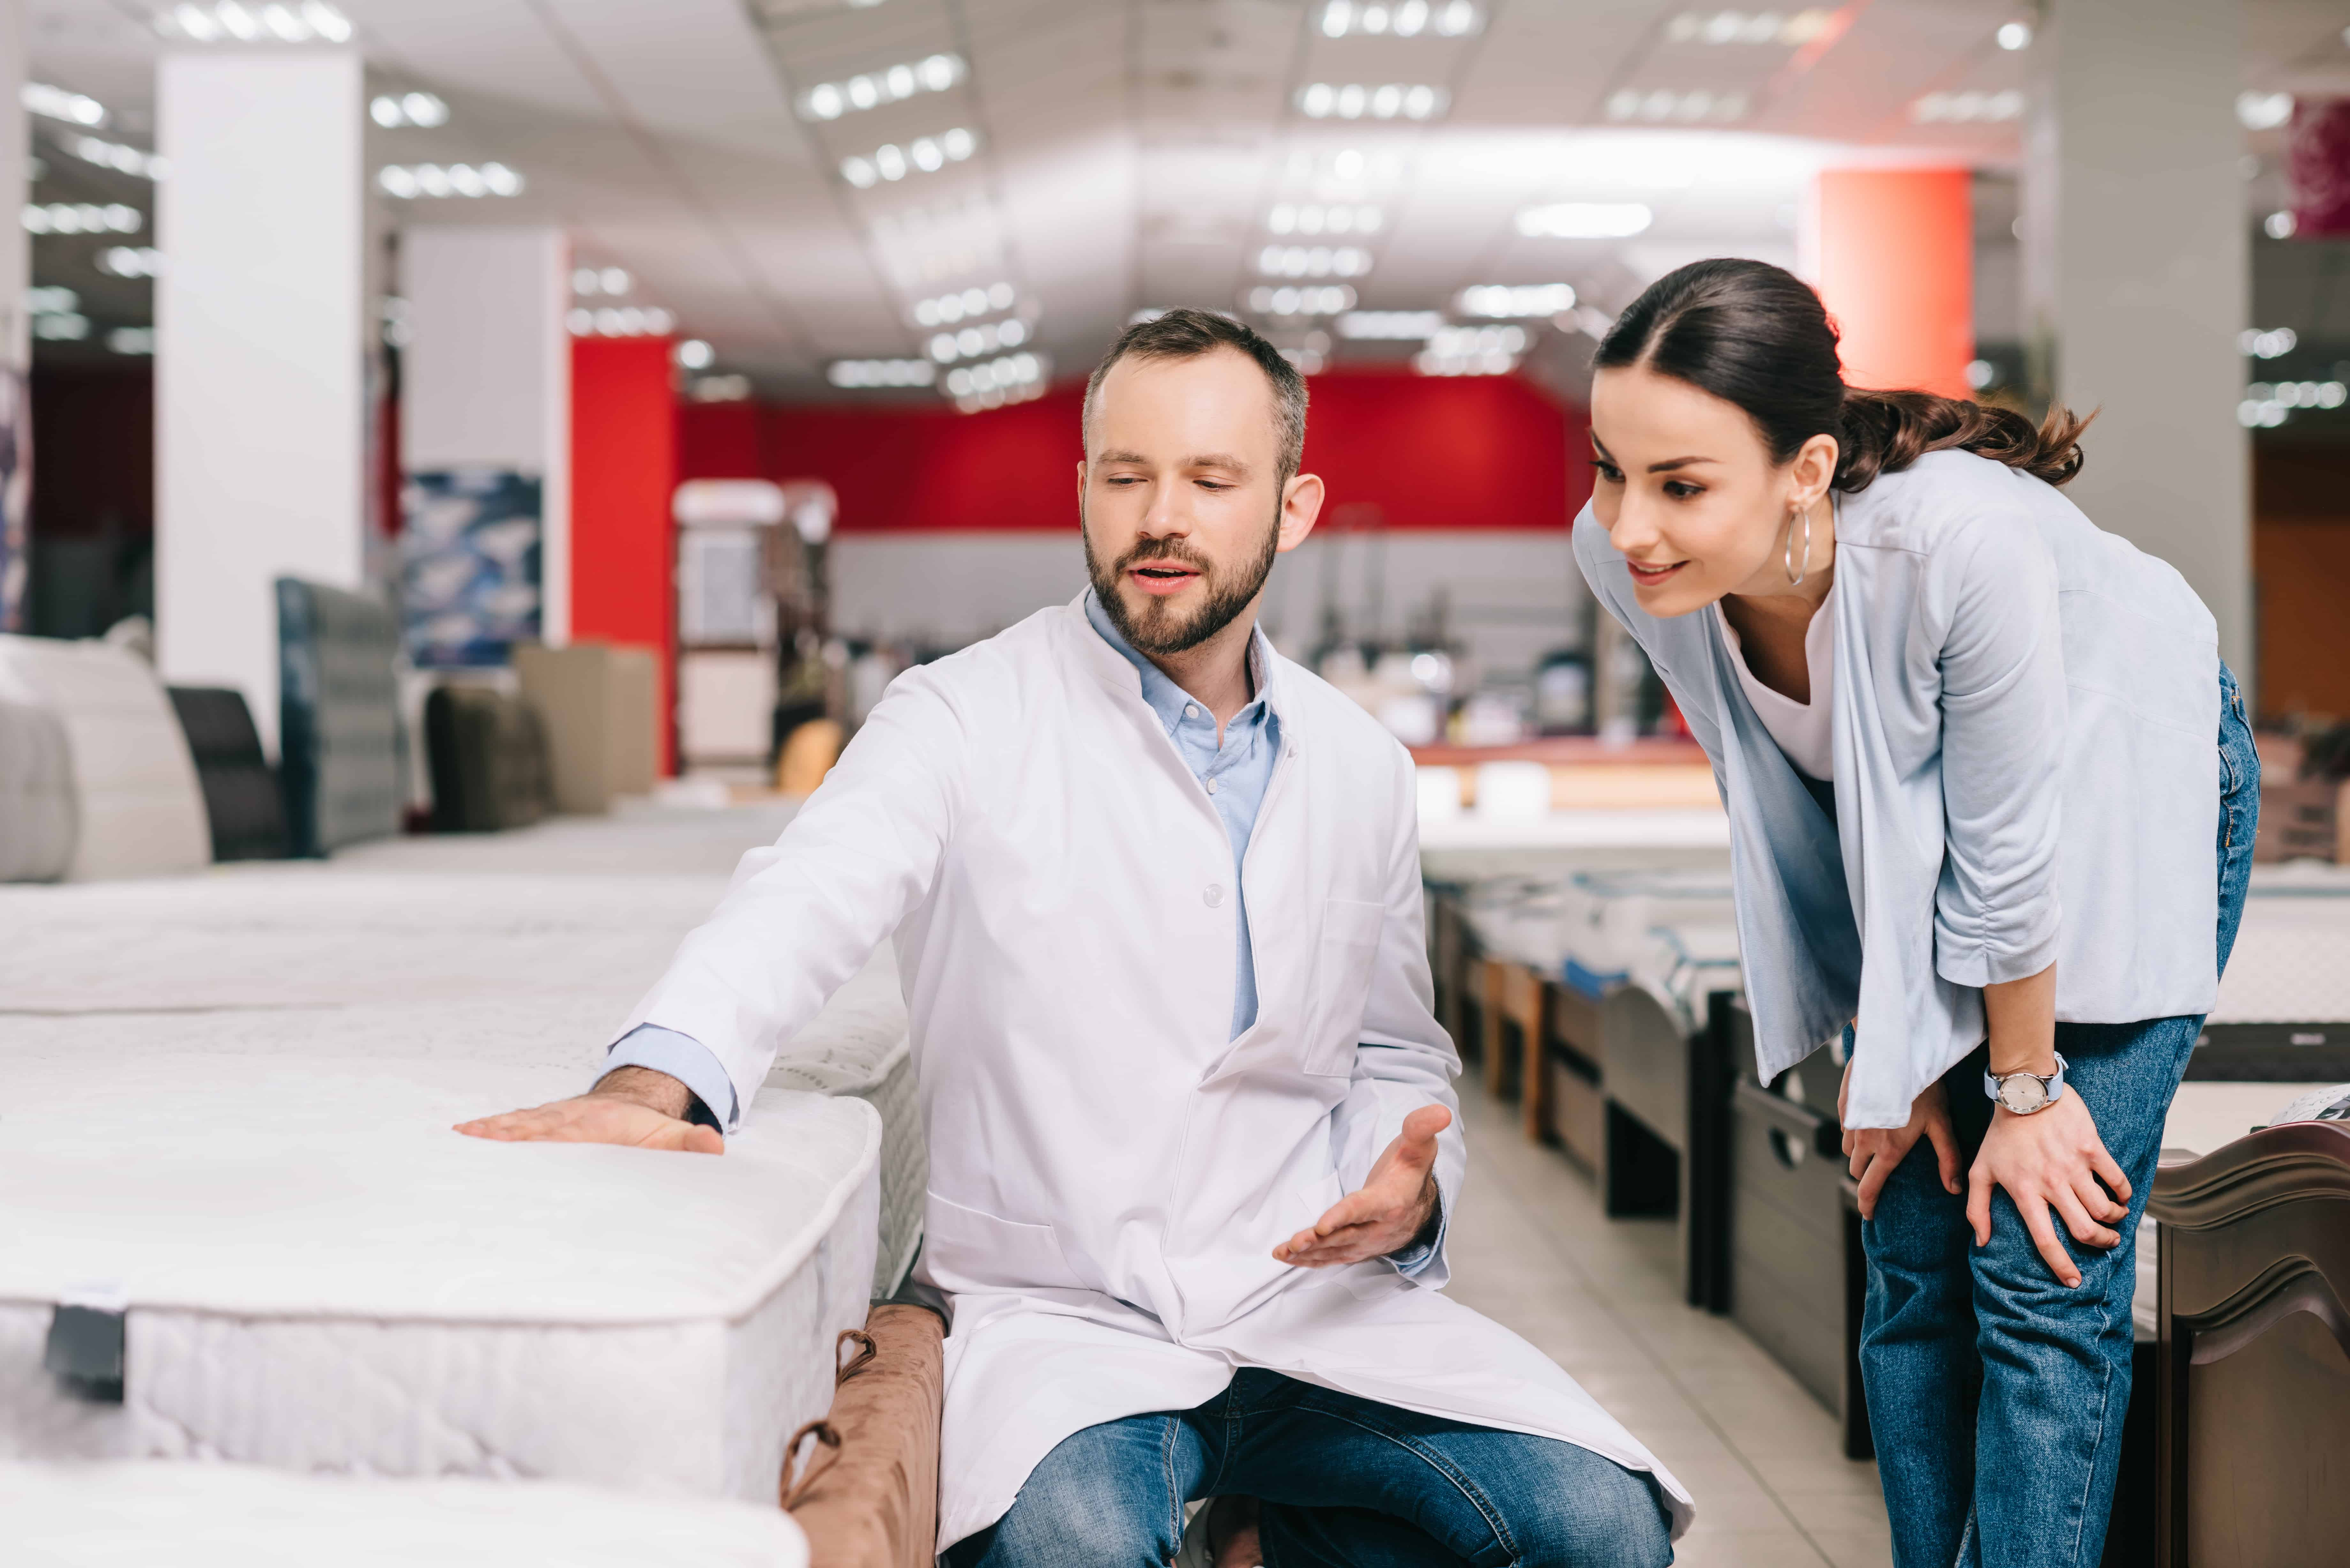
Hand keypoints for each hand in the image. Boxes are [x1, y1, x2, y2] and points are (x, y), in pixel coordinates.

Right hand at [454, 1066, 723, 1154]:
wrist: (633, 1099)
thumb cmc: (645, 1127)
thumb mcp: (670, 1135)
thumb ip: (689, 1143)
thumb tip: (713, 1146)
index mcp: (595, 1127)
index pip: (565, 1135)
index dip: (542, 1139)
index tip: (518, 1142)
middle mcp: (567, 1121)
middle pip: (532, 1129)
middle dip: (502, 1136)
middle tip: (468, 1141)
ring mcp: (551, 1120)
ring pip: (517, 1124)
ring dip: (489, 1132)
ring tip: (458, 1139)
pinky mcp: (540, 1123)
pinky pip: (512, 1124)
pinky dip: (487, 1129)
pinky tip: (462, 1135)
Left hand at [1273, 1104, 1448, 1267]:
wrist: (1420, 1206)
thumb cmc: (1410, 1171)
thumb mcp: (1418, 1146)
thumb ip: (1421, 1127)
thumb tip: (1440, 1111)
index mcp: (1391, 1201)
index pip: (1364, 1208)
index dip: (1343, 1216)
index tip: (1322, 1225)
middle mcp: (1379, 1228)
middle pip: (1346, 1235)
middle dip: (1319, 1241)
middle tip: (1294, 1243)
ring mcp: (1367, 1243)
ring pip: (1335, 1250)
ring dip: (1309, 1253)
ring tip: (1283, 1252)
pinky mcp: (1356, 1249)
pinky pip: (1332, 1258)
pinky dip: (1310, 1260)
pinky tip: (1288, 1258)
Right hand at [1840, 1059, 1962, 1220]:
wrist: (1894, 1055)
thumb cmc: (1923, 1089)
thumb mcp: (1942, 1124)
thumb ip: (1948, 1158)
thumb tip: (1953, 1189)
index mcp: (1888, 1151)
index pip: (1869, 1187)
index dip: (1867, 1204)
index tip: (1869, 1213)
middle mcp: (1864, 1141)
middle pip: (1856, 1170)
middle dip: (1866, 1177)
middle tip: (1879, 1174)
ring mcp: (1851, 1123)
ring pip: (1849, 1150)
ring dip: (1859, 1154)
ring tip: (1875, 1146)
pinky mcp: (1844, 1106)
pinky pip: (1846, 1128)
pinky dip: (1854, 1132)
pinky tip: (1869, 1121)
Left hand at [1967, 1091, 2129, 1288]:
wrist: (2023, 1093)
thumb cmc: (2001, 1134)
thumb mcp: (1979, 1171)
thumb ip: (1977, 1208)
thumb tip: (1981, 1240)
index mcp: (2025, 1193)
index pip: (2046, 1240)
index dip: (2061, 1265)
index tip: (2074, 1281)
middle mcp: (2052, 1184)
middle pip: (2084, 1229)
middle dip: (2100, 1243)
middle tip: (2106, 1243)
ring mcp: (2074, 1166)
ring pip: (2104, 1208)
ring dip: (2114, 1220)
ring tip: (2114, 1219)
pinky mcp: (2092, 1148)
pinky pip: (2116, 1179)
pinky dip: (2125, 1193)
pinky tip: (2123, 1197)